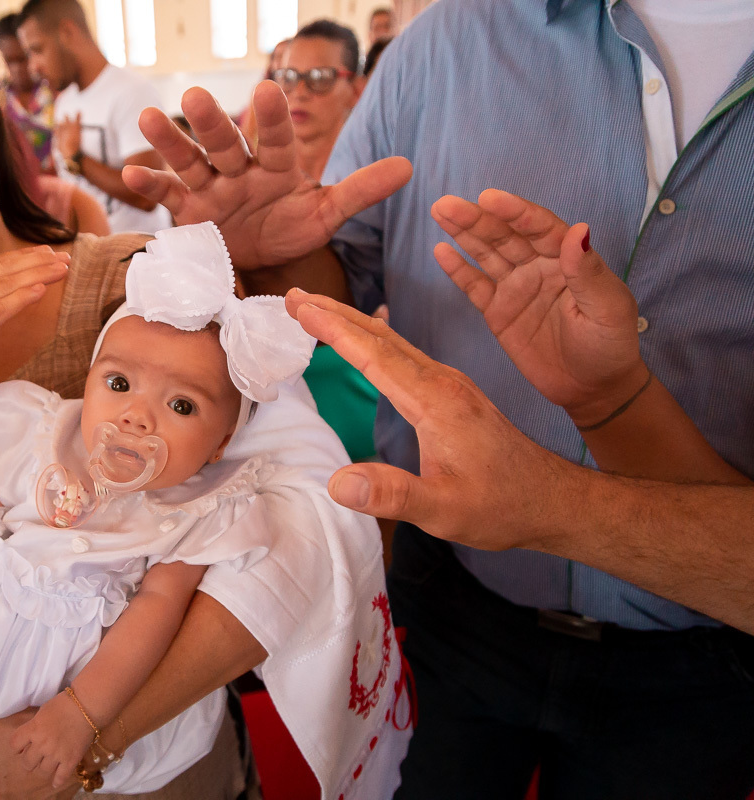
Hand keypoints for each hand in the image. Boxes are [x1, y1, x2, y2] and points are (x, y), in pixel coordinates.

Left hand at [11, 692, 96, 789]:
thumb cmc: (64, 704)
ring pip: (42, 772)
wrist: (87, 706)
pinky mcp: (70, 760)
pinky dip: (57, 780)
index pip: (14, 745)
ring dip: (43, 768)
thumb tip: (30, 738)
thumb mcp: (42, 712)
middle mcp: (42, 744)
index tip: (21, 747)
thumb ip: (34, 726)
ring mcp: (56, 754)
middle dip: (29, 760)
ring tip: (47, 763)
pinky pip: (60, 777)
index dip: (17, 747)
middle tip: (35, 756)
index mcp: (33, 729)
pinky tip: (55, 781)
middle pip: (27, 763)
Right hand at [53, 114, 81, 160]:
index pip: (56, 134)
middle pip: (60, 127)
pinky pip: (77, 121)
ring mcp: (68, 131)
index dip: (56, 130)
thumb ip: (58, 162)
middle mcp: (62, 134)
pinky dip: (78, 116)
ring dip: (67, 118)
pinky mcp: (75, 130)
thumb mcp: (61, 162)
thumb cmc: (66, 159)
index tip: (56, 127)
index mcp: (58, 141)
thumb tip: (54, 167)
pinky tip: (79, 112)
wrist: (70, 154)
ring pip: (67, 123)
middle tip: (60, 120)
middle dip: (60, 123)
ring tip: (66, 114)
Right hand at [122, 82, 411, 268]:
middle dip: (213, 122)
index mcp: (276, 166)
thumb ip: (359, 190)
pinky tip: (129, 174)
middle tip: (197, 95)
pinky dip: (150, 185)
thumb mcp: (325, 214)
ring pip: (191, 160)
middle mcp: (240, 170)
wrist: (259, 260)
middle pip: (226, 142)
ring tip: (150, 117)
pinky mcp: (189, 212)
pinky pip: (168, 196)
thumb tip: (407, 167)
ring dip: (171, 141)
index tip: (268, 90)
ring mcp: (212, 188)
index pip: (276, 139)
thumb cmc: (290, 229)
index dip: (272, 118)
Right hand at [285, 289, 579, 550]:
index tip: (300, 305)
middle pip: (380, 336)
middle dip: (335, 312)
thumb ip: (392, 495)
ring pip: (392, 341)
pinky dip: (372, 340)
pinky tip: (364, 340)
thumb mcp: (444, 510)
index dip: (334, 329)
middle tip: (295, 296)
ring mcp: (449, 383)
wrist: (555, 500)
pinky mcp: (453, 392)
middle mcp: (443, 381)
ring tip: (317, 310)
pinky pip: (404, 354)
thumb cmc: (502, 506)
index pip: (374, 354)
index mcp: (436, 401)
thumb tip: (337, 483)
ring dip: (352, 322)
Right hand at [430, 190, 647, 425]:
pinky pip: (474, 286)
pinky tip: (441, 251)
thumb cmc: (610, 345)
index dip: (514, 212)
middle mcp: (539, 266)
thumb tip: (578, 230)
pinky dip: (458, 269)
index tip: (488, 198)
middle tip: (447, 204)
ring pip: (486, 254)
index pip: (539, 227)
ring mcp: (516, 287)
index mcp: (567, 259)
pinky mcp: (498, 312)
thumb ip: (587, 272)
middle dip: (477, 219)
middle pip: (505, 236)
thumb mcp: (608, 309)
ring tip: (440, 212)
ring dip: (463, 233)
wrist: (592, 388)